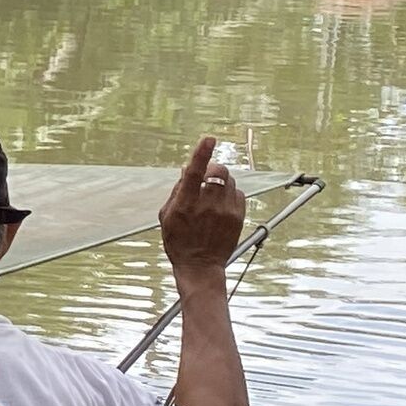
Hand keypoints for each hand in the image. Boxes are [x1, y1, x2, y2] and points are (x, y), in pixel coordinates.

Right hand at [159, 136, 243, 278]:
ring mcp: (224, 212)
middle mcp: (207, 206)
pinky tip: (221, 206)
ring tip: (212, 197)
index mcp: (185, 204)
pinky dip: (230, 194)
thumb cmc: (178, 240)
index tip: (209, 139)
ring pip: (230, 181)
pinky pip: (238, 194)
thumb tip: (187, 169)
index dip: (201, 153)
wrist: (199, 266)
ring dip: (221, 182)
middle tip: (207, 176)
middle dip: (213, 168)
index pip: (195, 172)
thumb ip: (177, 191)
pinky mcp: (237, 217)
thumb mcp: (167, 216)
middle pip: (219, 171)